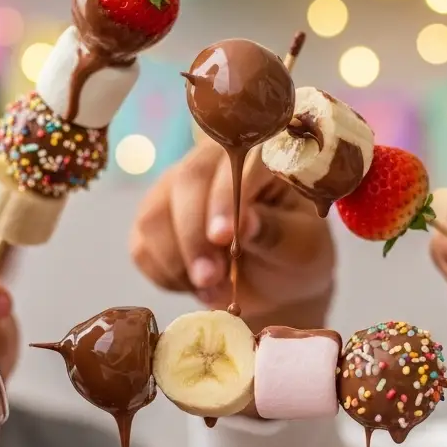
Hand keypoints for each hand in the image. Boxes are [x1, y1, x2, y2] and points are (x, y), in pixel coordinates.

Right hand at [131, 140, 334, 329]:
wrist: (275, 285)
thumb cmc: (295, 257)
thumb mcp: (304, 248)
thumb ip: (278, 233)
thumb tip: (246, 223)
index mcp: (258, 158)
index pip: (234, 163)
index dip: (224, 198)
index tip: (224, 238)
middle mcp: (211, 164)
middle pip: (186, 182)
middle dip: (195, 236)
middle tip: (211, 278)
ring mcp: (175, 190)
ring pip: (154, 216)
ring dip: (177, 261)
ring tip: (212, 289)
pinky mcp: (154, 223)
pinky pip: (142, 248)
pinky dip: (166, 276)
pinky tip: (196, 287)